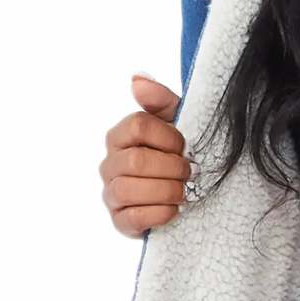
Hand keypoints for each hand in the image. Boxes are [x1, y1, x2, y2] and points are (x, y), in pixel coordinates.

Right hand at [100, 73, 189, 235]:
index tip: (184, 145)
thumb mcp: (177, 123)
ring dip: (166, 191)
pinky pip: (132, 218)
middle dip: (171, 167)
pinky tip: (174, 210)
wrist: (187, 194)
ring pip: (130, 190)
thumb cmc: (178, 155)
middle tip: (190, 172)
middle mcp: (110, 164)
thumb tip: (137, 79)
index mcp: (120, 136)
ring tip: (184, 191)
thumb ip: (161, 100)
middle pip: (135, 161)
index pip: (137, 126)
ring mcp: (112, 194)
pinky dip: (159, 214)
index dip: (167, 136)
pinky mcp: (120, 221)